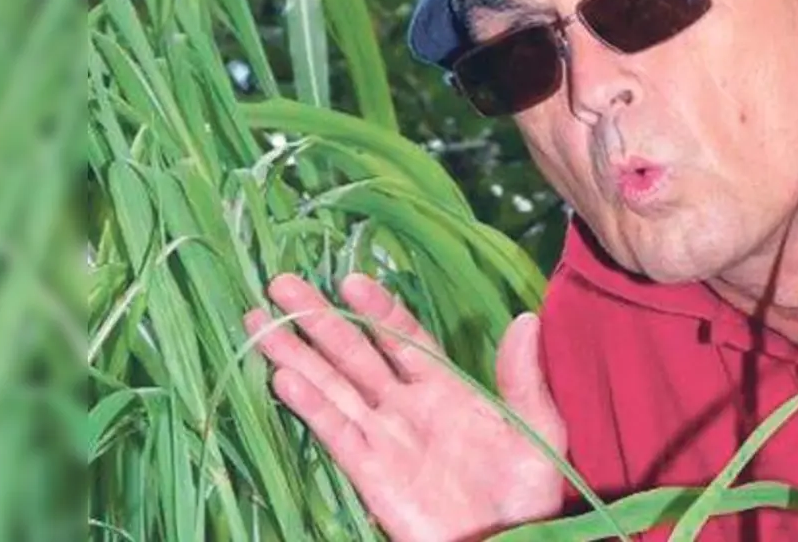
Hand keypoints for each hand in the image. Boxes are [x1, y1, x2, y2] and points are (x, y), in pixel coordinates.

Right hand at [245, 273, 565, 541]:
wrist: (513, 541)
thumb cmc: (529, 489)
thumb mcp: (538, 427)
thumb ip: (522, 377)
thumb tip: (525, 318)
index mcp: (445, 387)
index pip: (402, 337)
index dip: (377, 308)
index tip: (350, 280)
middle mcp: (406, 406)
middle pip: (354, 354)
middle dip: (318, 320)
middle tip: (282, 284)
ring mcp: (385, 438)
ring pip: (333, 387)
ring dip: (297, 355)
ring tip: (259, 322)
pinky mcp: (372, 473)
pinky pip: (337, 433)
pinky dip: (310, 407)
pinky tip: (283, 379)